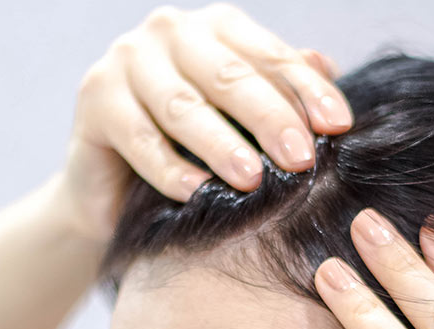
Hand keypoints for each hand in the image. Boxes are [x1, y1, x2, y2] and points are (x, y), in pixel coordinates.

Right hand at [56, 3, 351, 240]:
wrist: (118, 188)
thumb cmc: (193, 151)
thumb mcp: (242, 124)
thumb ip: (280, 93)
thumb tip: (329, 68)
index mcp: (216, 31)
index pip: (271, 56)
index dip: (307, 92)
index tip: (339, 127)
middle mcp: (171, 34)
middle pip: (229, 76)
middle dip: (270, 118)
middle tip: (301, 159)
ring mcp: (127, 62)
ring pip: (182, 106)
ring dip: (220, 144)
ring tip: (252, 179)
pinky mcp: (94, 99)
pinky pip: (138, 137)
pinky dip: (168, 168)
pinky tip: (196, 193)